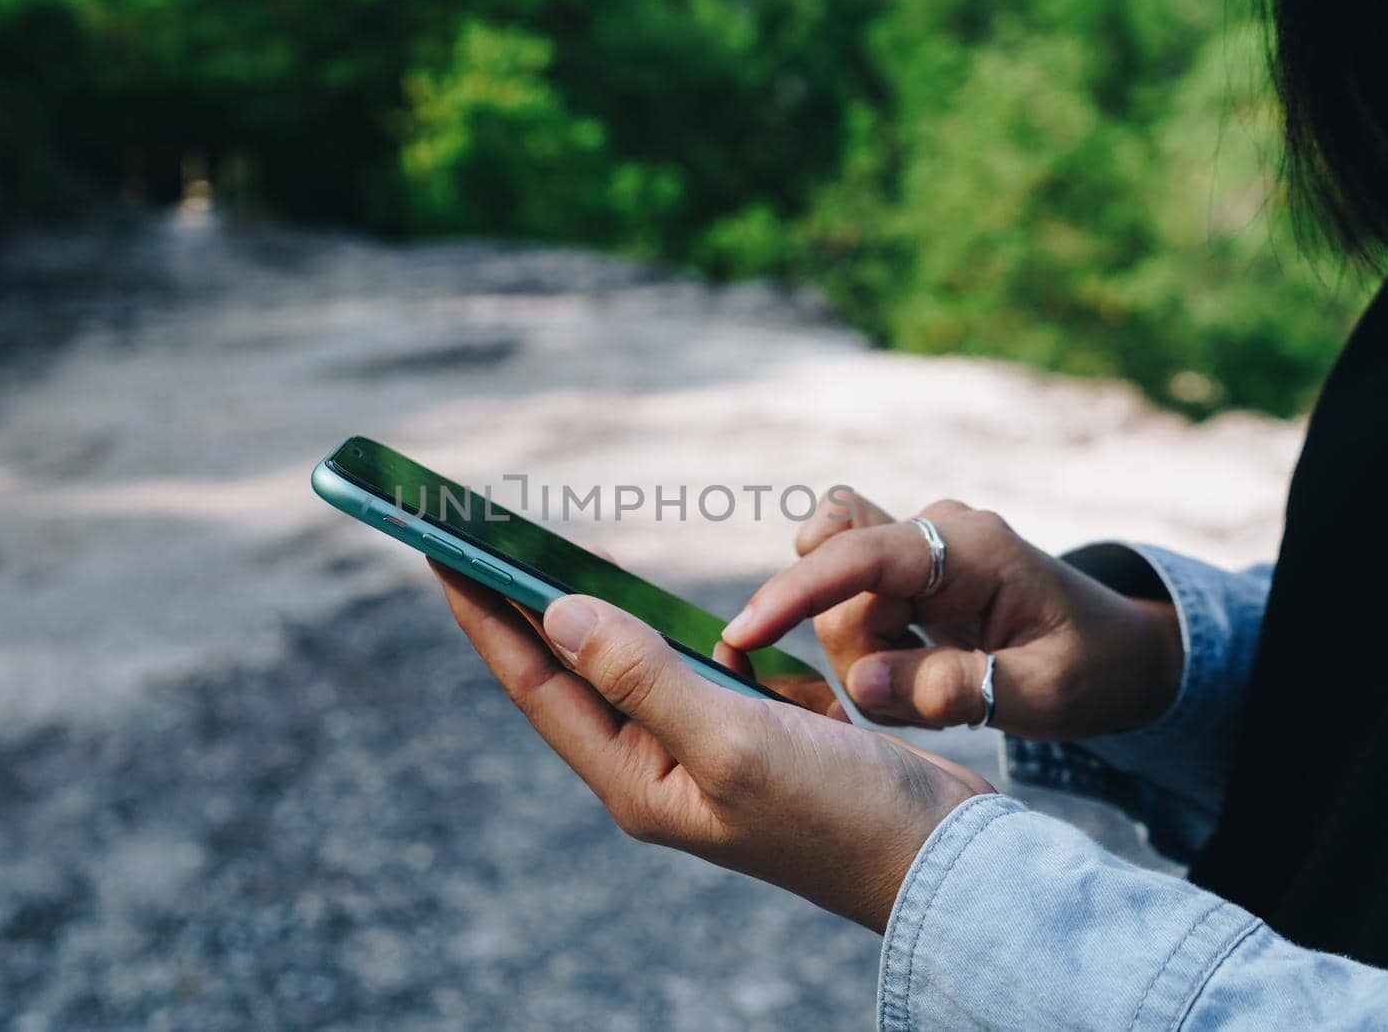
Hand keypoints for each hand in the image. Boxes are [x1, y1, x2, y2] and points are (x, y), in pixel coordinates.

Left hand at [429, 561, 991, 931]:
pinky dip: (689, 630)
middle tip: (490, 534)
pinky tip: (689, 610)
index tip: (443, 552)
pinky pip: (703, 665)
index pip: (536, 684)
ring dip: (607, 609)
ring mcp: (705, 747)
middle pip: (576, 669)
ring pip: (638, 661)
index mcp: (634, 778)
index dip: (486, 616)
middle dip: (531, 602)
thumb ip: (644, 676)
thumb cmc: (841, 815)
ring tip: (562, 551)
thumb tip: (557, 613)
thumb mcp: (732, 743)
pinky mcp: (754, 729)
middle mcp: (657, 764)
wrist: (945, 854)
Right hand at [721, 495, 1183, 740]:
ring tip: (944, 690)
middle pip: (837, 588)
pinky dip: (873, 655)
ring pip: (838, 605)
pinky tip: (924, 673)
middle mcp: (932, 531)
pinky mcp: (902, 572)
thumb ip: (954, 689)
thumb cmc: (1093, 669)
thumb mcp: (1043, 694)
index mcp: (971, 546)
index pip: (861, 555)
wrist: (1121, 653)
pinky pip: (851, 612)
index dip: (796, 591)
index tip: (745, 634)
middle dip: (861, 657)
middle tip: (934, 701)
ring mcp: (914, 549)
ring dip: (870, 662)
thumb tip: (863, 684)